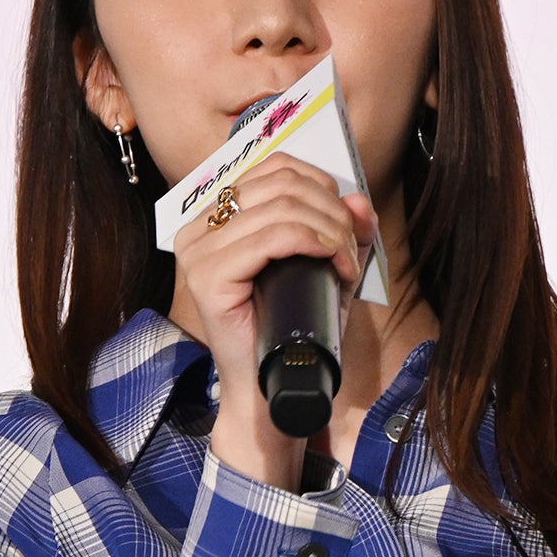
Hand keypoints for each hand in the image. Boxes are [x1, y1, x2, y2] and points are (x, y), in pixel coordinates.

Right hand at [171, 153, 377, 489]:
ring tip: (345, 264)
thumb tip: (360, 199)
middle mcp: (199, 226)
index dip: (323, 185)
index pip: (275, 167)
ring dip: (330, 231)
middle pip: (282, 183)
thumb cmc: (293, 329)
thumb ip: (342, 232)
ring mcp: (197, 250)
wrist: (272, 388)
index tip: (350, 224)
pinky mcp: (207, 276)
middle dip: (332, 211)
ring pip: (282, 208)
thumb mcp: (324, 269)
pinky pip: (271, 236)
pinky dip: (314, 243)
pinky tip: (333, 264)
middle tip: (353, 250)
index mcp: (218, 215)